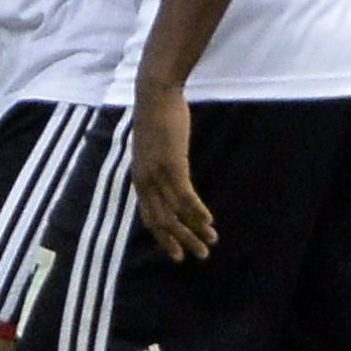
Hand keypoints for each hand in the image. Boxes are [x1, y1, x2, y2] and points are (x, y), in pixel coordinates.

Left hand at [130, 83, 214, 261]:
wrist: (155, 94)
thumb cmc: (157, 118)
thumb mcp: (153, 148)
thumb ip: (159, 166)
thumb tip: (170, 178)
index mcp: (140, 178)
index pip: (149, 218)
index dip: (164, 238)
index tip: (178, 254)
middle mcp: (145, 181)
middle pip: (162, 222)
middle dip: (181, 242)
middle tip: (200, 256)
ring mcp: (157, 174)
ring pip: (175, 213)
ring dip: (195, 230)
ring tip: (211, 242)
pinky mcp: (171, 164)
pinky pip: (185, 196)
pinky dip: (197, 211)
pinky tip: (209, 221)